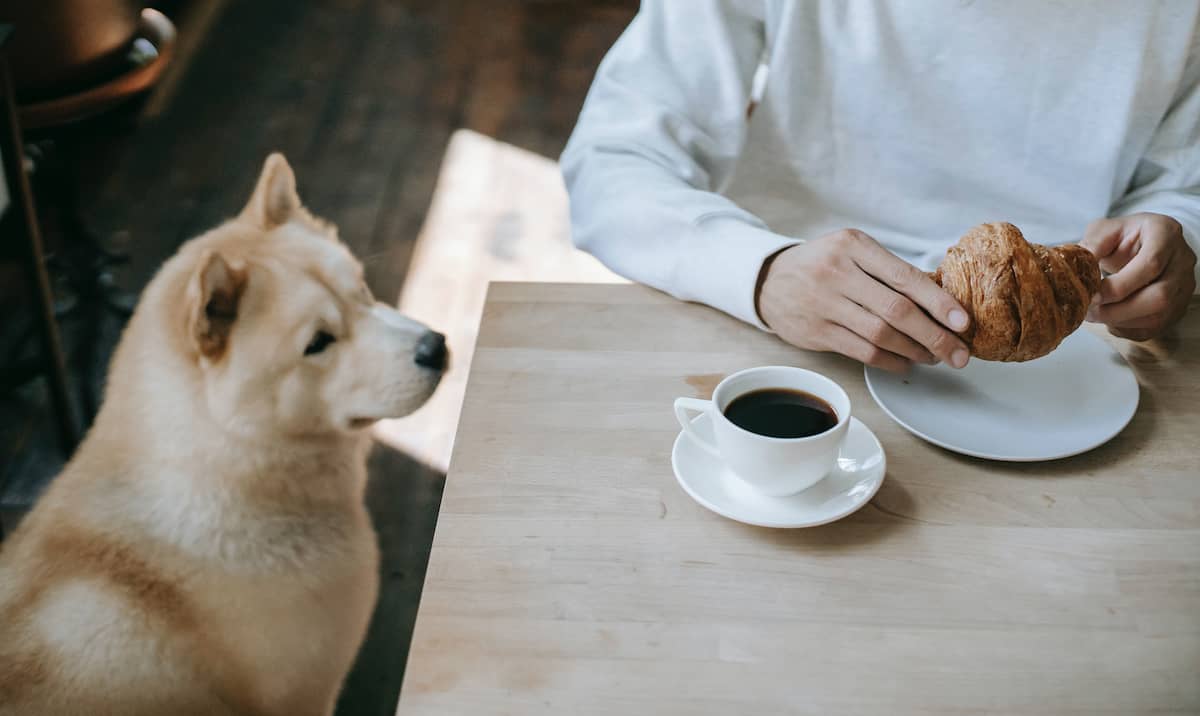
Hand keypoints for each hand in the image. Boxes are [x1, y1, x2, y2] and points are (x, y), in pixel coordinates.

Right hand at [756, 229, 970, 372]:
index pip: (905, 277)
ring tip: (934, 356)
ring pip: (882, 335)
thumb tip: (941, 301)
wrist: (769, 281)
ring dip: (915, 351)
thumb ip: (888, 270)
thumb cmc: (821, 265)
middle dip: (935, 336)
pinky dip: (890, 361)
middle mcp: (837, 272)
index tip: (963, 322)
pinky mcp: (816, 331)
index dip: (939, 303)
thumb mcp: (852, 251)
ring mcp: (824, 303)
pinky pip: (862, 351)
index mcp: (854, 246)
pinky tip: (905, 363)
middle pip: (897, 311)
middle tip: (959, 353)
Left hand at [1081, 213, 1196, 340]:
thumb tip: (1074, 269)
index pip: (1150, 264)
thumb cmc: (1123, 236)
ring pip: (1158, 316)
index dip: (1119, 285)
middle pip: (1159, 296)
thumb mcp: (1104, 230)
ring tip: (1093, 315)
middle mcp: (1182, 261)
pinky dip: (1127, 329)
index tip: (1091, 294)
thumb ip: (1091, 246)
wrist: (1144, 243)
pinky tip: (1109, 320)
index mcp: (1166, 234)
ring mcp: (1184, 286)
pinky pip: (1155, 328)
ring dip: (1119, 321)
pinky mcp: (1178, 306)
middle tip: (1088, 311)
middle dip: (1118, 309)